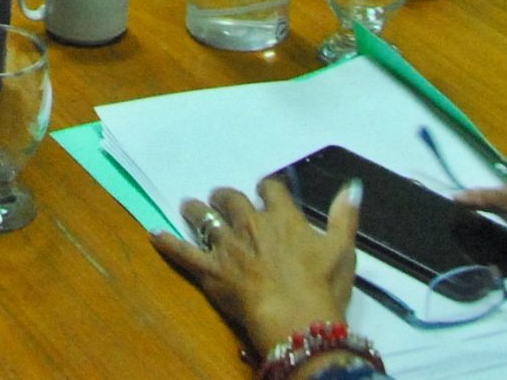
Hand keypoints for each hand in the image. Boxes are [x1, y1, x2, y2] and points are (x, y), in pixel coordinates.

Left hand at [152, 177, 360, 355]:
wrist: (298, 321)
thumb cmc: (322, 287)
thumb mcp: (343, 250)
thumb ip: (345, 216)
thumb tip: (352, 186)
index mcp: (283, 217)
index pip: (270, 189)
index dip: (266, 188)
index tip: (263, 190)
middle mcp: (251, 224)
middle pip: (231, 199)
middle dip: (226, 197)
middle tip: (222, 199)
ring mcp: (228, 247)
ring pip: (205, 219)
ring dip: (197, 212)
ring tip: (190, 206)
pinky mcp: (212, 271)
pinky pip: (186, 255)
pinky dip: (169, 245)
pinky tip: (154, 235)